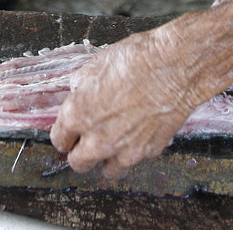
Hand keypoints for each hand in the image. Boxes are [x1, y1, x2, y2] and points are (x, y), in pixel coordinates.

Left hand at [49, 28, 204, 178]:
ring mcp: (124, 150)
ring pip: (108, 171)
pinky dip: (134, 151)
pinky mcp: (149, 152)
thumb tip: (80, 91)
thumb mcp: (96, 64)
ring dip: (107, 159)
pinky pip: (135, 160)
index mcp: (78, 115)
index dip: (64, 134)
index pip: (59, 140)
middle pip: (78, 164)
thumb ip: (82, 85)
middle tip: (87, 141)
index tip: (69, 132)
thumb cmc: (136, 60)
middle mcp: (97, 139)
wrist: (174, 67)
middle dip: (80, 153)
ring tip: (114, 142)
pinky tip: (138, 132)